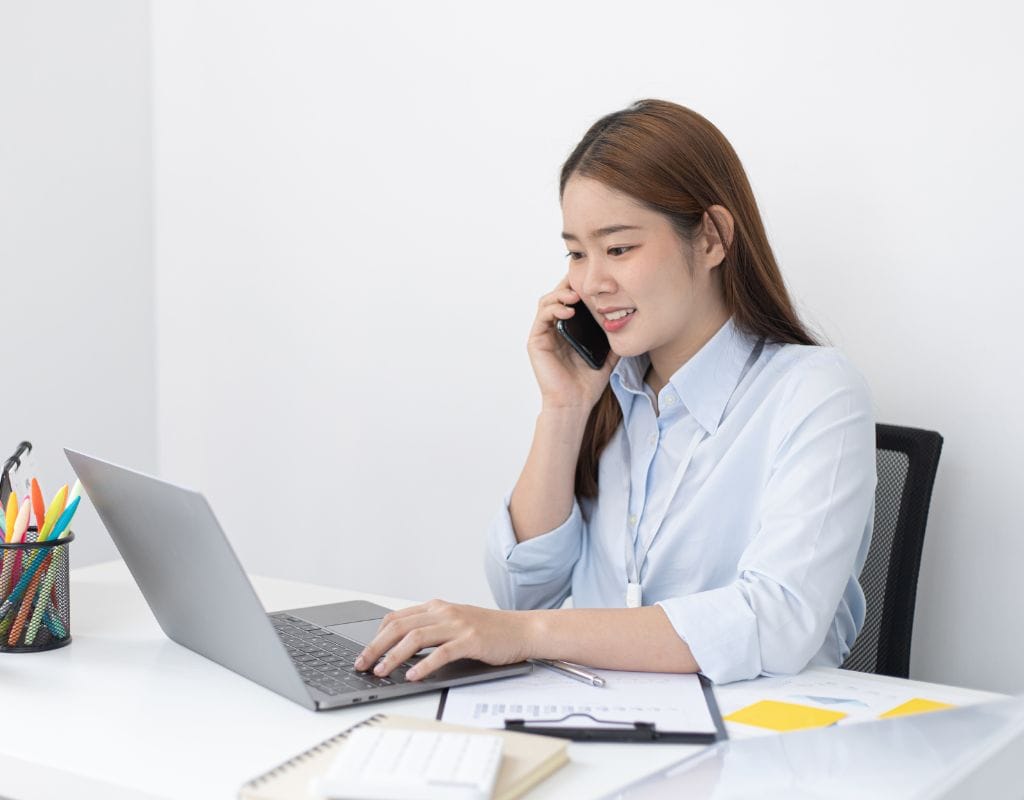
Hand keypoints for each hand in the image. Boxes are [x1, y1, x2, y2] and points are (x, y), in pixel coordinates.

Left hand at [353, 600, 533, 680]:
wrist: (522, 630)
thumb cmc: (489, 631)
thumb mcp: (455, 623)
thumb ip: (431, 629)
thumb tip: (400, 649)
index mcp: (437, 607)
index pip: (396, 618)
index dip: (376, 636)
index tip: (365, 654)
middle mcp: (444, 612)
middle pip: (399, 627)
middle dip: (376, 647)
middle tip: (362, 664)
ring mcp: (457, 625)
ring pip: (415, 637)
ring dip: (394, 656)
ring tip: (381, 671)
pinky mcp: (471, 640)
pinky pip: (441, 653)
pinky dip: (424, 665)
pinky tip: (413, 676)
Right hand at [528, 274, 618, 410]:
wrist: (575, 403)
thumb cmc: (588, 383)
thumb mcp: (607, 353)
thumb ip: (612, 336)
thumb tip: (627, 318)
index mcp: (569, 329)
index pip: (571, 299)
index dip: (579, 286)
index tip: (594, 280)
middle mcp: (554, 328)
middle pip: (558, 295)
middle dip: (569, 285)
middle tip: (584, 282)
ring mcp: (543, 334)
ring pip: (547, 301)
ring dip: (560, 294)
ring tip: (576, 296)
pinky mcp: (536, 341)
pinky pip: (542, 317)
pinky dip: (554, 308)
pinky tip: (569, 310)